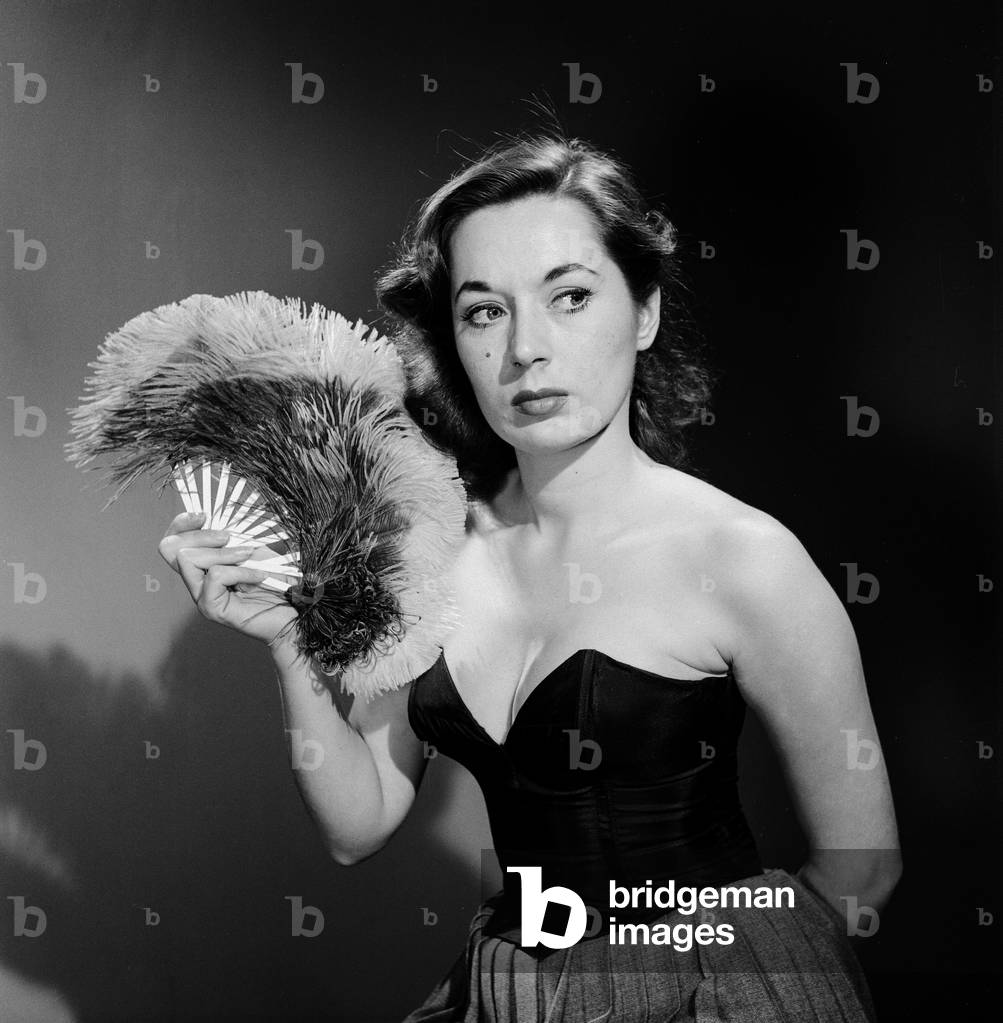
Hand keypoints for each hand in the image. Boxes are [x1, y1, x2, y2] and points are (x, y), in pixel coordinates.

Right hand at [158, 510, 298, 647]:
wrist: (294, 607)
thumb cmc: (276, 576)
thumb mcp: (250, 546)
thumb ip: (227, 536)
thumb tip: (209, 518)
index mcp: (202, 565)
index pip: (170, 542)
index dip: (180, 524)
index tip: (203, 515)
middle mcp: (196, 582)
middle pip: (172, 549)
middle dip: (202, 535)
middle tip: (230, 538)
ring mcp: (201, 597)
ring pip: (190, 560)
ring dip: (225, 553)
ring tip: (250, 557)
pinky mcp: (211, 608)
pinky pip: (215, 575)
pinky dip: (240, 570)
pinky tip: (258, 577)